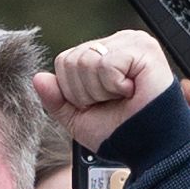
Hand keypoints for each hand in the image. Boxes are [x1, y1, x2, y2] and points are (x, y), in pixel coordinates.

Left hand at [35, 30, 173, 152]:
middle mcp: (118, 43)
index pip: (64, 62)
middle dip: (86, 92)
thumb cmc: (121, 131)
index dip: (74, 92)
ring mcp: (132, 42)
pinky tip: (132, 90)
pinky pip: (106, 65)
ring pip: (85, 62)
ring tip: (123, 96)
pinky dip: (114, 86)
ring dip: (100, 90)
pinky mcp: (144, 49)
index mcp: (104, 53)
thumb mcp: (78, 118)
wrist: (150, 146)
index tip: (100, 102)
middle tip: (113, 100)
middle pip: (72, 61)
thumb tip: (39, 78)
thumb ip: (56, 99)